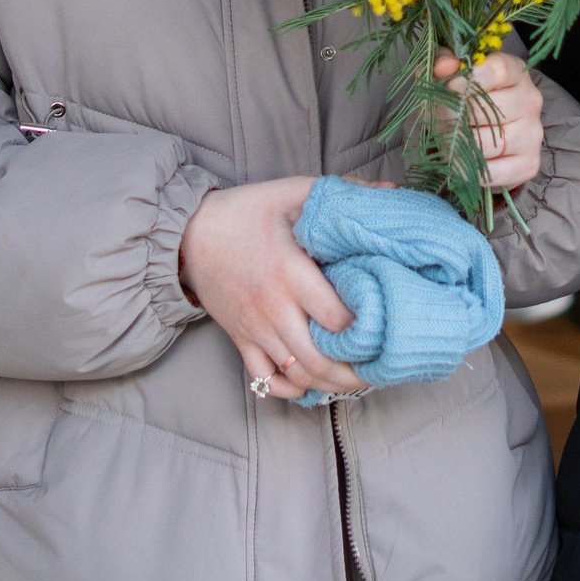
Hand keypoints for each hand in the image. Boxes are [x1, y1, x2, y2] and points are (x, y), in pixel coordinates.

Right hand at [179, 176, 365, 401]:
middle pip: (319, 359)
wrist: (189, 233)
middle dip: (353, 373)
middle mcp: (273, 308)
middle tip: (379, 369)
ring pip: (296, 374)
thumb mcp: (293, 191)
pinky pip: (263, 380)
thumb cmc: (247, 211)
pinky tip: (309, 386)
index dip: (365, 326)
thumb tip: (391, 190)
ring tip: (355, 382)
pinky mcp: (240, 339)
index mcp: (290, 272)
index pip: (336, 318)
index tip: (385, 324)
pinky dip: (288, 390)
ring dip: (328, 385)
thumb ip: (343, 191)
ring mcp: (255, 328)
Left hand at [434, 51, 543, 192]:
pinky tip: (463, 160)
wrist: (477, 136)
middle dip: (454, 117)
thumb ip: (441, 64)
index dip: (468, 79)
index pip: (498, 71)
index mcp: (515, 72)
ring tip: (449, 141)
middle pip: (488, 109)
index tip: (449, 86)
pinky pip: (491, 172)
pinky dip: (468, 170)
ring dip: (458, 146)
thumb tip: (444, 65)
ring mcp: (533, 134)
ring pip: (486, 143)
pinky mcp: (529, 164)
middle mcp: (531, 100)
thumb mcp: (448, 78)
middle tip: (441, 120)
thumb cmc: (462, 101)